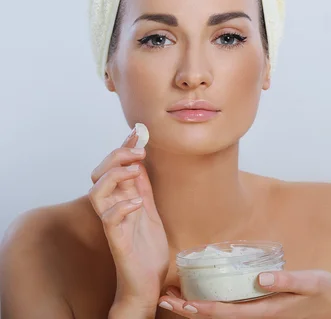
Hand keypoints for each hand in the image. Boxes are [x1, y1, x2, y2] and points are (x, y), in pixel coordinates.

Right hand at [89, 126, 168, 312]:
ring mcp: (114, 224)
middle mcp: (114, 208)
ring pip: (97, 193)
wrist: (147, 282)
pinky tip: (137, 203)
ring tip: (135, 171)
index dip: (124, 149)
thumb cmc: (147, 249)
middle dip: (116, 157)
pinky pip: (109, 219)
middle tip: (139, 151)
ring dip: (115, 177)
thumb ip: (143, 189)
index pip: (116, 168)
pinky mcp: (117, 241)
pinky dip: (122, 207)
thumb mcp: (150, 211)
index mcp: (123, 199)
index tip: (137, 132)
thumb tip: (141, 162)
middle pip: (99, 174)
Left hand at [156, 270, 330, 318]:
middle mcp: (259, 316)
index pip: (228, 314)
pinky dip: (211, 303)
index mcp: (267, 311)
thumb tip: (261, 278)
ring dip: (196, 307)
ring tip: (174, 297)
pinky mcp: (261, 308)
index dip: (203, 309)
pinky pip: (230, 309)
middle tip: (164, 299)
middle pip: (217, 317)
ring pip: (221, 314)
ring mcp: (259, 314)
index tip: (182, 303)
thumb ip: (287, 279)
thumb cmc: (324, 292)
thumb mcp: (311, 281)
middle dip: (190, 310)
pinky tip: (202, 294)